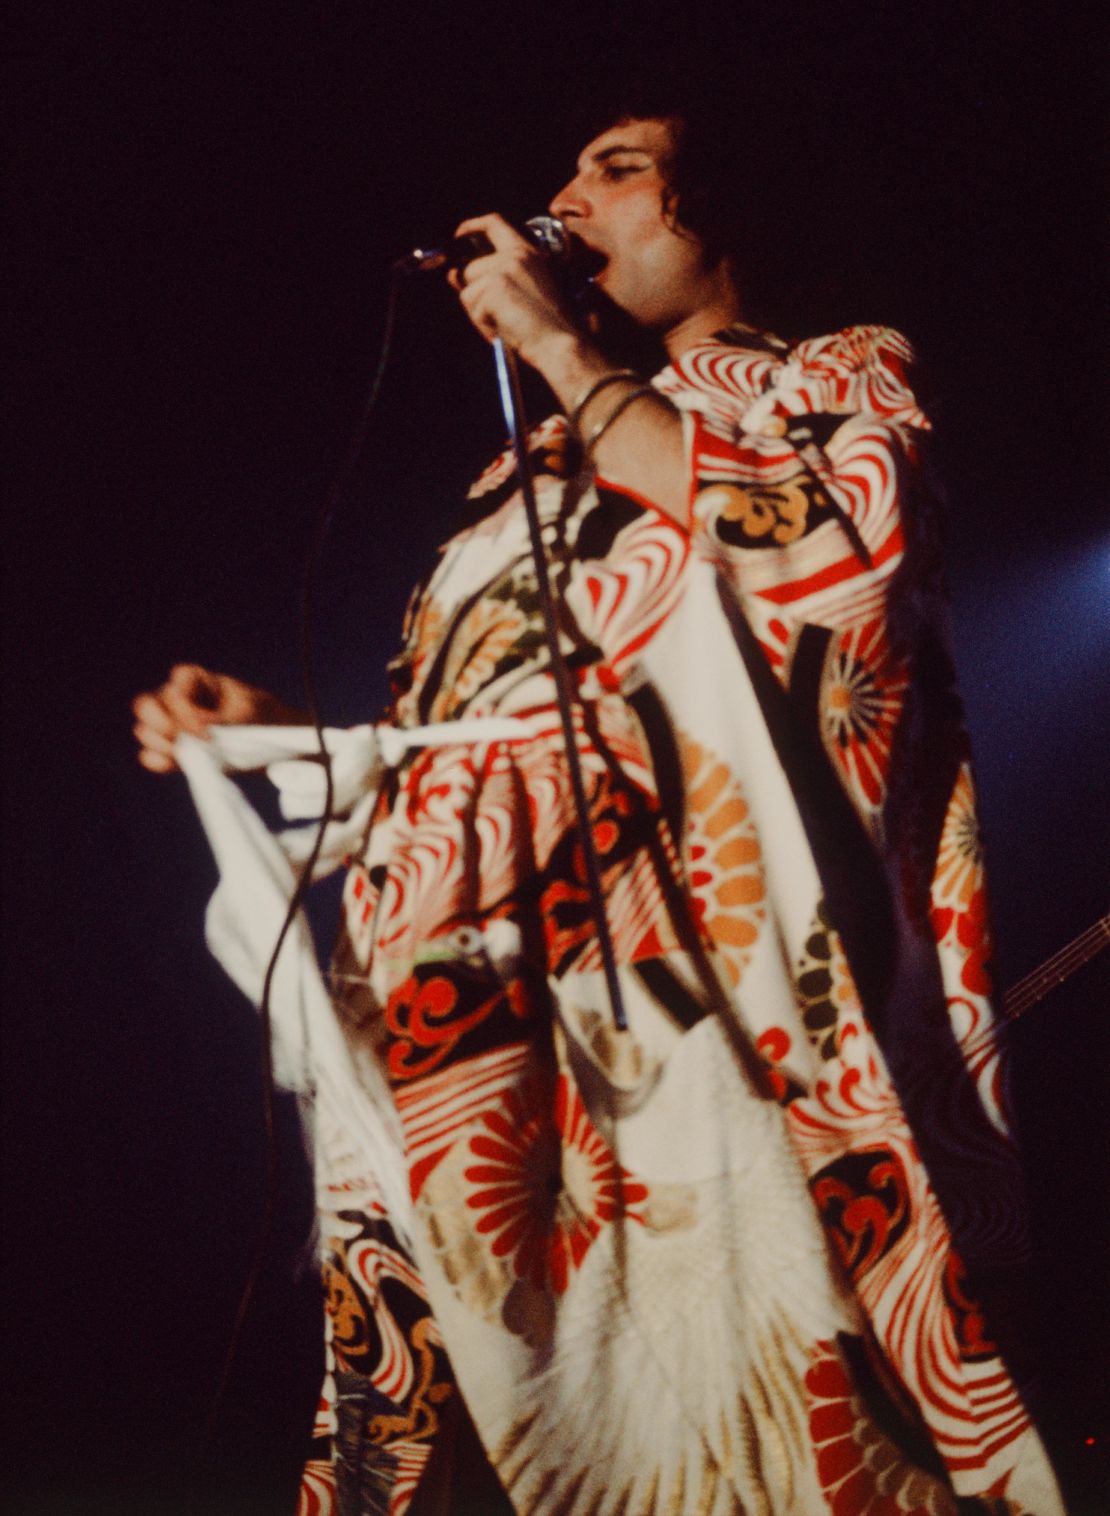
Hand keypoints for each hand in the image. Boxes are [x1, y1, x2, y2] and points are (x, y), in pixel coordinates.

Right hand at [131, 664, 305, 772]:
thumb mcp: (250, 711)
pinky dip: (157, 761)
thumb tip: (196, 729)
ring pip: (145, 729)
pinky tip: (173, 764)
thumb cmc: (263, 717)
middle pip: (147, 704)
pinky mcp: (177, 751)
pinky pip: (151, 754)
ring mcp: (174, 726)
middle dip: (160, 724)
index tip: (206, 729)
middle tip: (183, 740)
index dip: (184, 705)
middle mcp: (180, 700)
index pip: (177, 681)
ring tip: (184, 754)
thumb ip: (223, 717)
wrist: (274, 745)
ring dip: (158, 743)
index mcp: (199, 681)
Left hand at [448, 214, 580, 367]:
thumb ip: (487, 279)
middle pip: (470, 269)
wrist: (559, 344)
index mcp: (527, 253)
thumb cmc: (545, 327)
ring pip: (468, 291)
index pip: (493, 223)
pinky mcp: (495, 286)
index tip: (459, 236)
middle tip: (497, 316)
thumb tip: (454, 274)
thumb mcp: (518, 294)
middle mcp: (515, 255)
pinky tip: (506, 329)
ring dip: (479, 313)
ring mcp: (504, 268)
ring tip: (506, 323)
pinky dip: (484, 325)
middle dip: (474, 296)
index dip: (470, 227)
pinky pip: (473, 309)